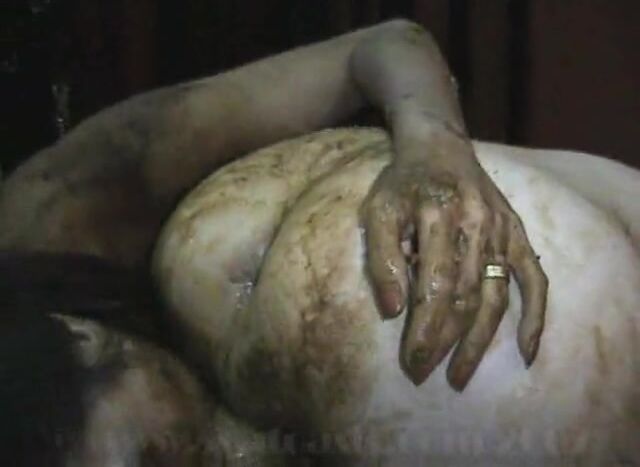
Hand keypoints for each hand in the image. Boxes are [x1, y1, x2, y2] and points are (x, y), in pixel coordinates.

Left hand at [360, 127, 547, 389]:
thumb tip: (392, 310)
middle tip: (424, 372)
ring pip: (494, 296)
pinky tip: (525, 350)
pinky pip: (534, 280)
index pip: (433, 287)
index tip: (412, 362)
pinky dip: (534, 317)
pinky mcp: (517, 235)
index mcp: (438, 216)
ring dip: (478, 341)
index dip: (424, 330)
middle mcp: (476, 225)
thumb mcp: (378, 210)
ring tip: (459, 374)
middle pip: (464, 297)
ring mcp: (501, 232)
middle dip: (443, 341)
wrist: (439, 148)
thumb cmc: (403, 183)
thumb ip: (382, 257)